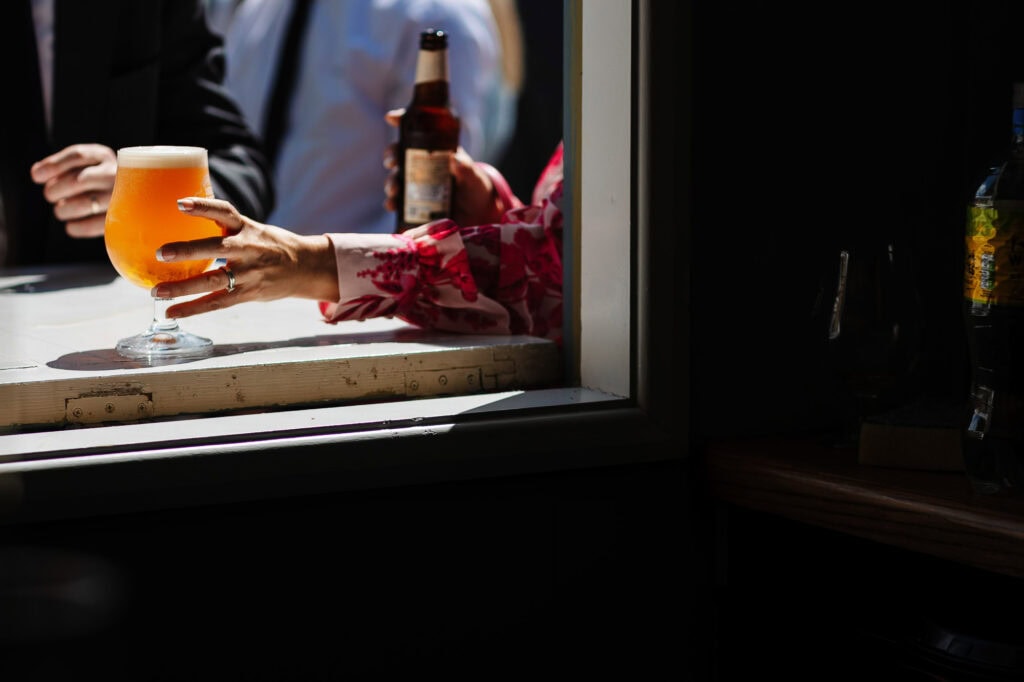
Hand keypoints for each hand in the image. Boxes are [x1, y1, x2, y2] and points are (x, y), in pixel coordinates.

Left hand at [31, 144, 116, 237]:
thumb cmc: (95, 178)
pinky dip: (76, 227)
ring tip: (61, 209)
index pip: (78, 156)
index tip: (36, 176)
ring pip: (84, 204)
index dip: (53, 166)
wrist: (134, 199)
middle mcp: (117, 174)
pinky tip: (71, 225)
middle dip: (55, 190)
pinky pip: (93, 225)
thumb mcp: (82, 164)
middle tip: (51, 195)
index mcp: (104, 157)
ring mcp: (122, 197)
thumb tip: (37, 174)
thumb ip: (59, 165)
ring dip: (63, 209)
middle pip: (78, 180)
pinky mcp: (123, 220)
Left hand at [152, 197, 338, 318]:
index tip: (180, 203)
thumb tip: (185, 218)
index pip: (225, 212)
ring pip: (213, 281)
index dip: (203, 207)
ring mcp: (249, 273)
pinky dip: (193, 309)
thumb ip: (227, 227)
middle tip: (160, 253)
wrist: (306, 267)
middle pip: (216, 248)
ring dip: (183, 287)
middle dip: (188, 251)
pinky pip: (217, 303)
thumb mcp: (254, 229)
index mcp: (248, 228)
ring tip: (157, 291)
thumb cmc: (272, 246)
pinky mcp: (248, 294)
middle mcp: (248, 249)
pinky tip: (172, 312)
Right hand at [383, 109, 502, 225]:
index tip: (391, 118)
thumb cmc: (474, 186)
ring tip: (393, 190)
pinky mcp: (412, 203)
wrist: (476, 212)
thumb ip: (467, 169)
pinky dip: (391, 203)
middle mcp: (419, 164)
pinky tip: (391, 205)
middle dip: (391, 155)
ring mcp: (414, 184)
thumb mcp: (473, 176)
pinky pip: (397, 201)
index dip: (401, 121)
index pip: (414, 130)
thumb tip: (455, 160)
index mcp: (433, 150)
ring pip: (395, 178)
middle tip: (392, 162)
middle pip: (398, 154)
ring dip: (390, 182)